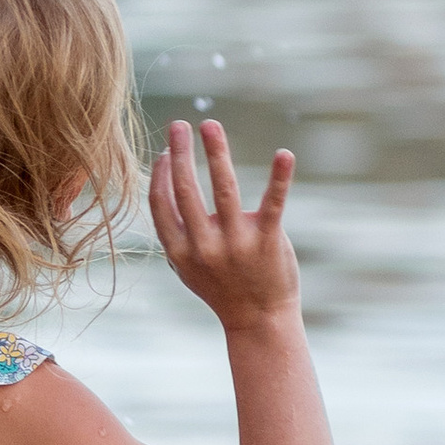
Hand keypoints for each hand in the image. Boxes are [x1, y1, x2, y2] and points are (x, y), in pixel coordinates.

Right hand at [148, 117, 299, 329]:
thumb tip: (165, 178)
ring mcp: (236, 243)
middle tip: (179, 125)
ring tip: (209, 125)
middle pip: (186, 190)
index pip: (161, 203)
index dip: (160, 174)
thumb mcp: (186, 266)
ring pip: (223, 189)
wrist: (259, 320)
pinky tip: (284, 154)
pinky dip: (280, 178)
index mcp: (179, 251)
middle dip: (180, 154)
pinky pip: (273, 204)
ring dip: (215, 152)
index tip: (165, 150)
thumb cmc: (221, 288)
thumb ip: (174, 230)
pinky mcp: (267, 241)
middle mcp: (204, 246)